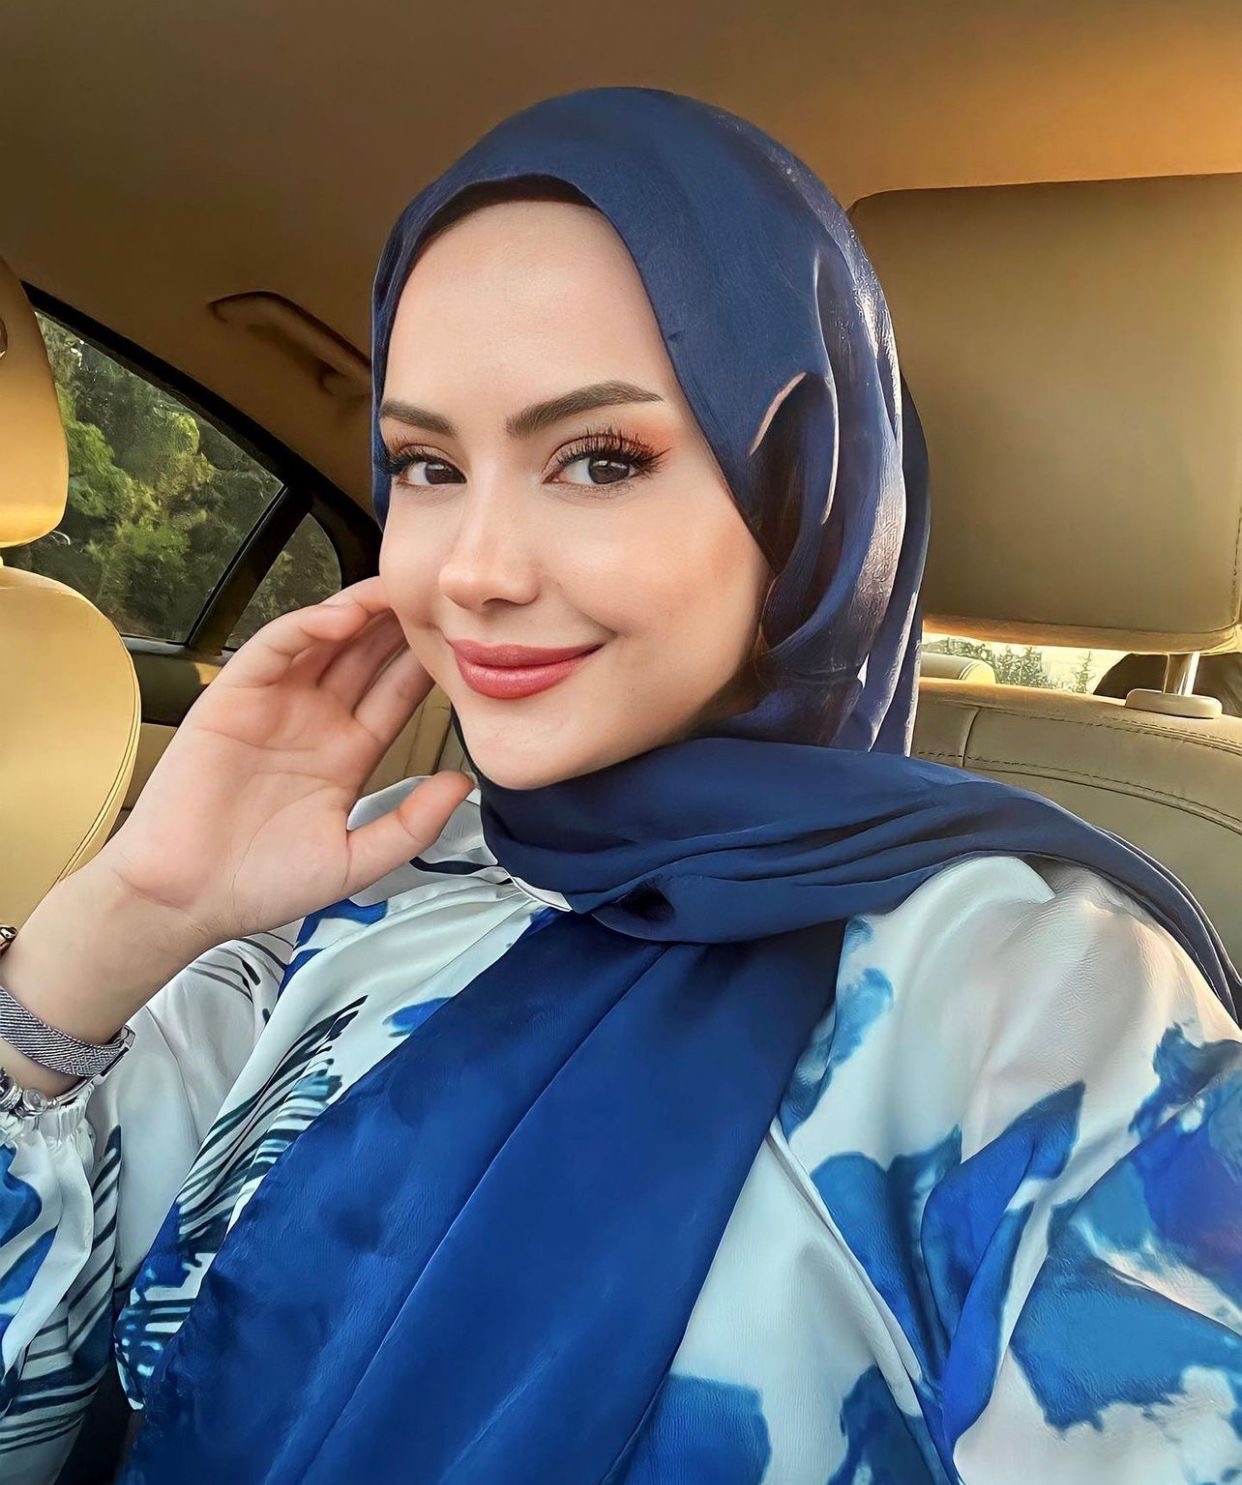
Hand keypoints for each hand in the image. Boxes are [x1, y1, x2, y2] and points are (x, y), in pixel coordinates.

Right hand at [94, 577, 472, 950]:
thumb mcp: (355, 860)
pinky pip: (275, 648)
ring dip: (362, 612)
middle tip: (438, 594)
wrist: (188, 899)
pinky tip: (344, 616)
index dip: (425, 666)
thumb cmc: (262, 884)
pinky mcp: (234, 697)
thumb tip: (462, 783)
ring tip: (399, 590)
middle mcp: (314, 721)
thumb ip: (412, 825)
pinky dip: (308, 626)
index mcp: (347, 754)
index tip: (463, 641)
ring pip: (325, 641)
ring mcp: (275, 705)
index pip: (395, 696)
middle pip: (366, 657)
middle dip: (400, 625)